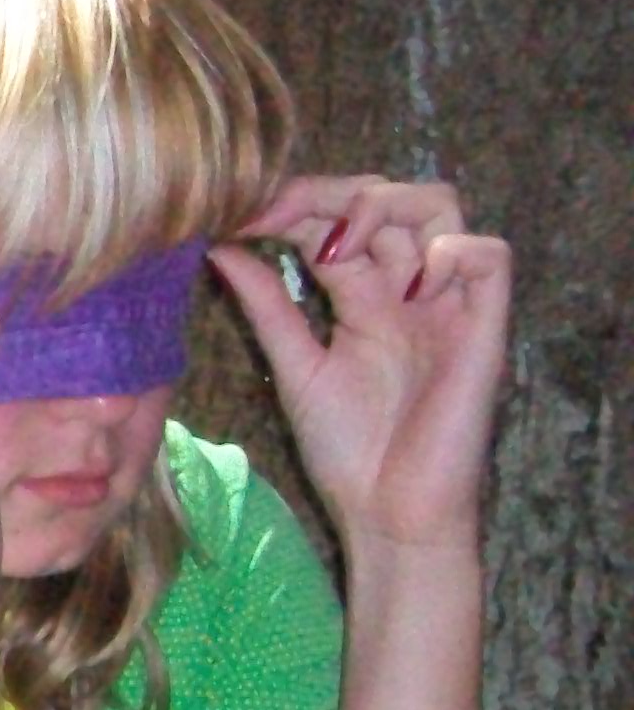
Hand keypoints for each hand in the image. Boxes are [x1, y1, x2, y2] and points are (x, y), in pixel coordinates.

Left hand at [208, 177, 508, 564]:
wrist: (389, 515)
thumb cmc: (350, 452)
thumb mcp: (296, 366)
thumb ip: (267, 306)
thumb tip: (221, 248)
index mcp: (365, 296)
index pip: (336, 219)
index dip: (293, 204)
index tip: (239, 213)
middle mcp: (408, 289)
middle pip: (387, 196)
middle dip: (329, 194)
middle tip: (275, 216)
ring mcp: (448, 303)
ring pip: (440, 206)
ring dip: (384, 207)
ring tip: (338, 247)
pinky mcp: (484, 327)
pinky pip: (488, 255)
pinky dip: (447, 250)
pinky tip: (403, 286)